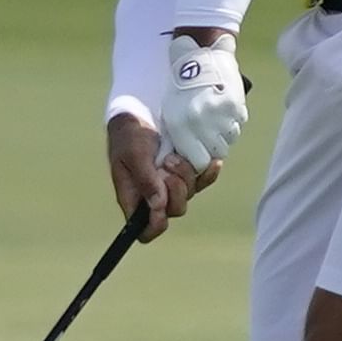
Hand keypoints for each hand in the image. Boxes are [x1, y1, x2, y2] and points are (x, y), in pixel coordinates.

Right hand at [107, 114, 217, 242]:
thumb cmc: (129, 134)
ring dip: (186, 174)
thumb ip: (144, 179)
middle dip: (175, 190)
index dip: (154, 226)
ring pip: (189, 194)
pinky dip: (208, 172)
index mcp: (134, 197)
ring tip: (173, 155)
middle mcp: (154, 195)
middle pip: (174, 211)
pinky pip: (203, 180)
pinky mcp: (187, 172)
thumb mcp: (133, 154)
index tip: (160, 207)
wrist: (141, 111)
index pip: (145, 230)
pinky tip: (212, 162)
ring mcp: (172, 184)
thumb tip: (157, 205)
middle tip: (167, 165)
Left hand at [160, 32, 247, 172]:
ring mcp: (219, 115)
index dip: (201, 160)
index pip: (198, 162)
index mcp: (179, 124)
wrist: (199, 52)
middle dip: (215, 146)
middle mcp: (199, 123)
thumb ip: (179, 135)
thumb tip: (186, 158)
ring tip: (217, 116)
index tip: (201, 152)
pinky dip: (235, 118)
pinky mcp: (235, 105)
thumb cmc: (181, 82)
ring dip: (226, 132)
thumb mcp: (170, 109)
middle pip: (217, 152)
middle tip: (210, 133)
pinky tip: (225, 106)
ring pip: (230, 138)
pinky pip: (240, 122)